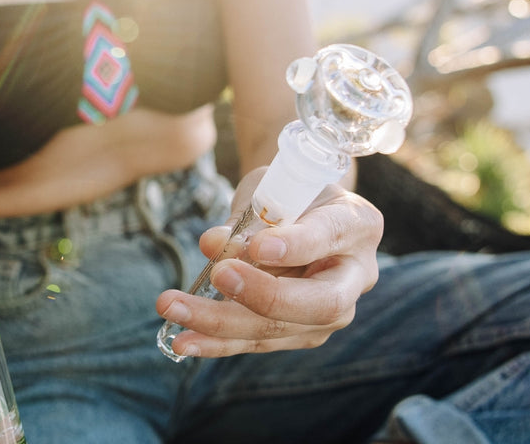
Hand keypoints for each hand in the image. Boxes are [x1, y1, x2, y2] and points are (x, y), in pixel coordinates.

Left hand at [156, 167, 381, 357]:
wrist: (298, 209)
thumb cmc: (288, 191)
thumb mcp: (272, 187)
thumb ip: (249, 217)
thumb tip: (213, 245)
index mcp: (356, 224)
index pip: (328, 237)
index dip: (294, 246)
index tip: (255, 245)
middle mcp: (354, 276)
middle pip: (318, 303)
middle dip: (262, 295)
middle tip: (217, 276)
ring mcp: (329, 312)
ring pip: (280, 329)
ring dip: (220, 322)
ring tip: (173, 308)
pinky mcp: (298, 333)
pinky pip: (256, 342)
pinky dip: (215, 341)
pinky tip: (183, 340)